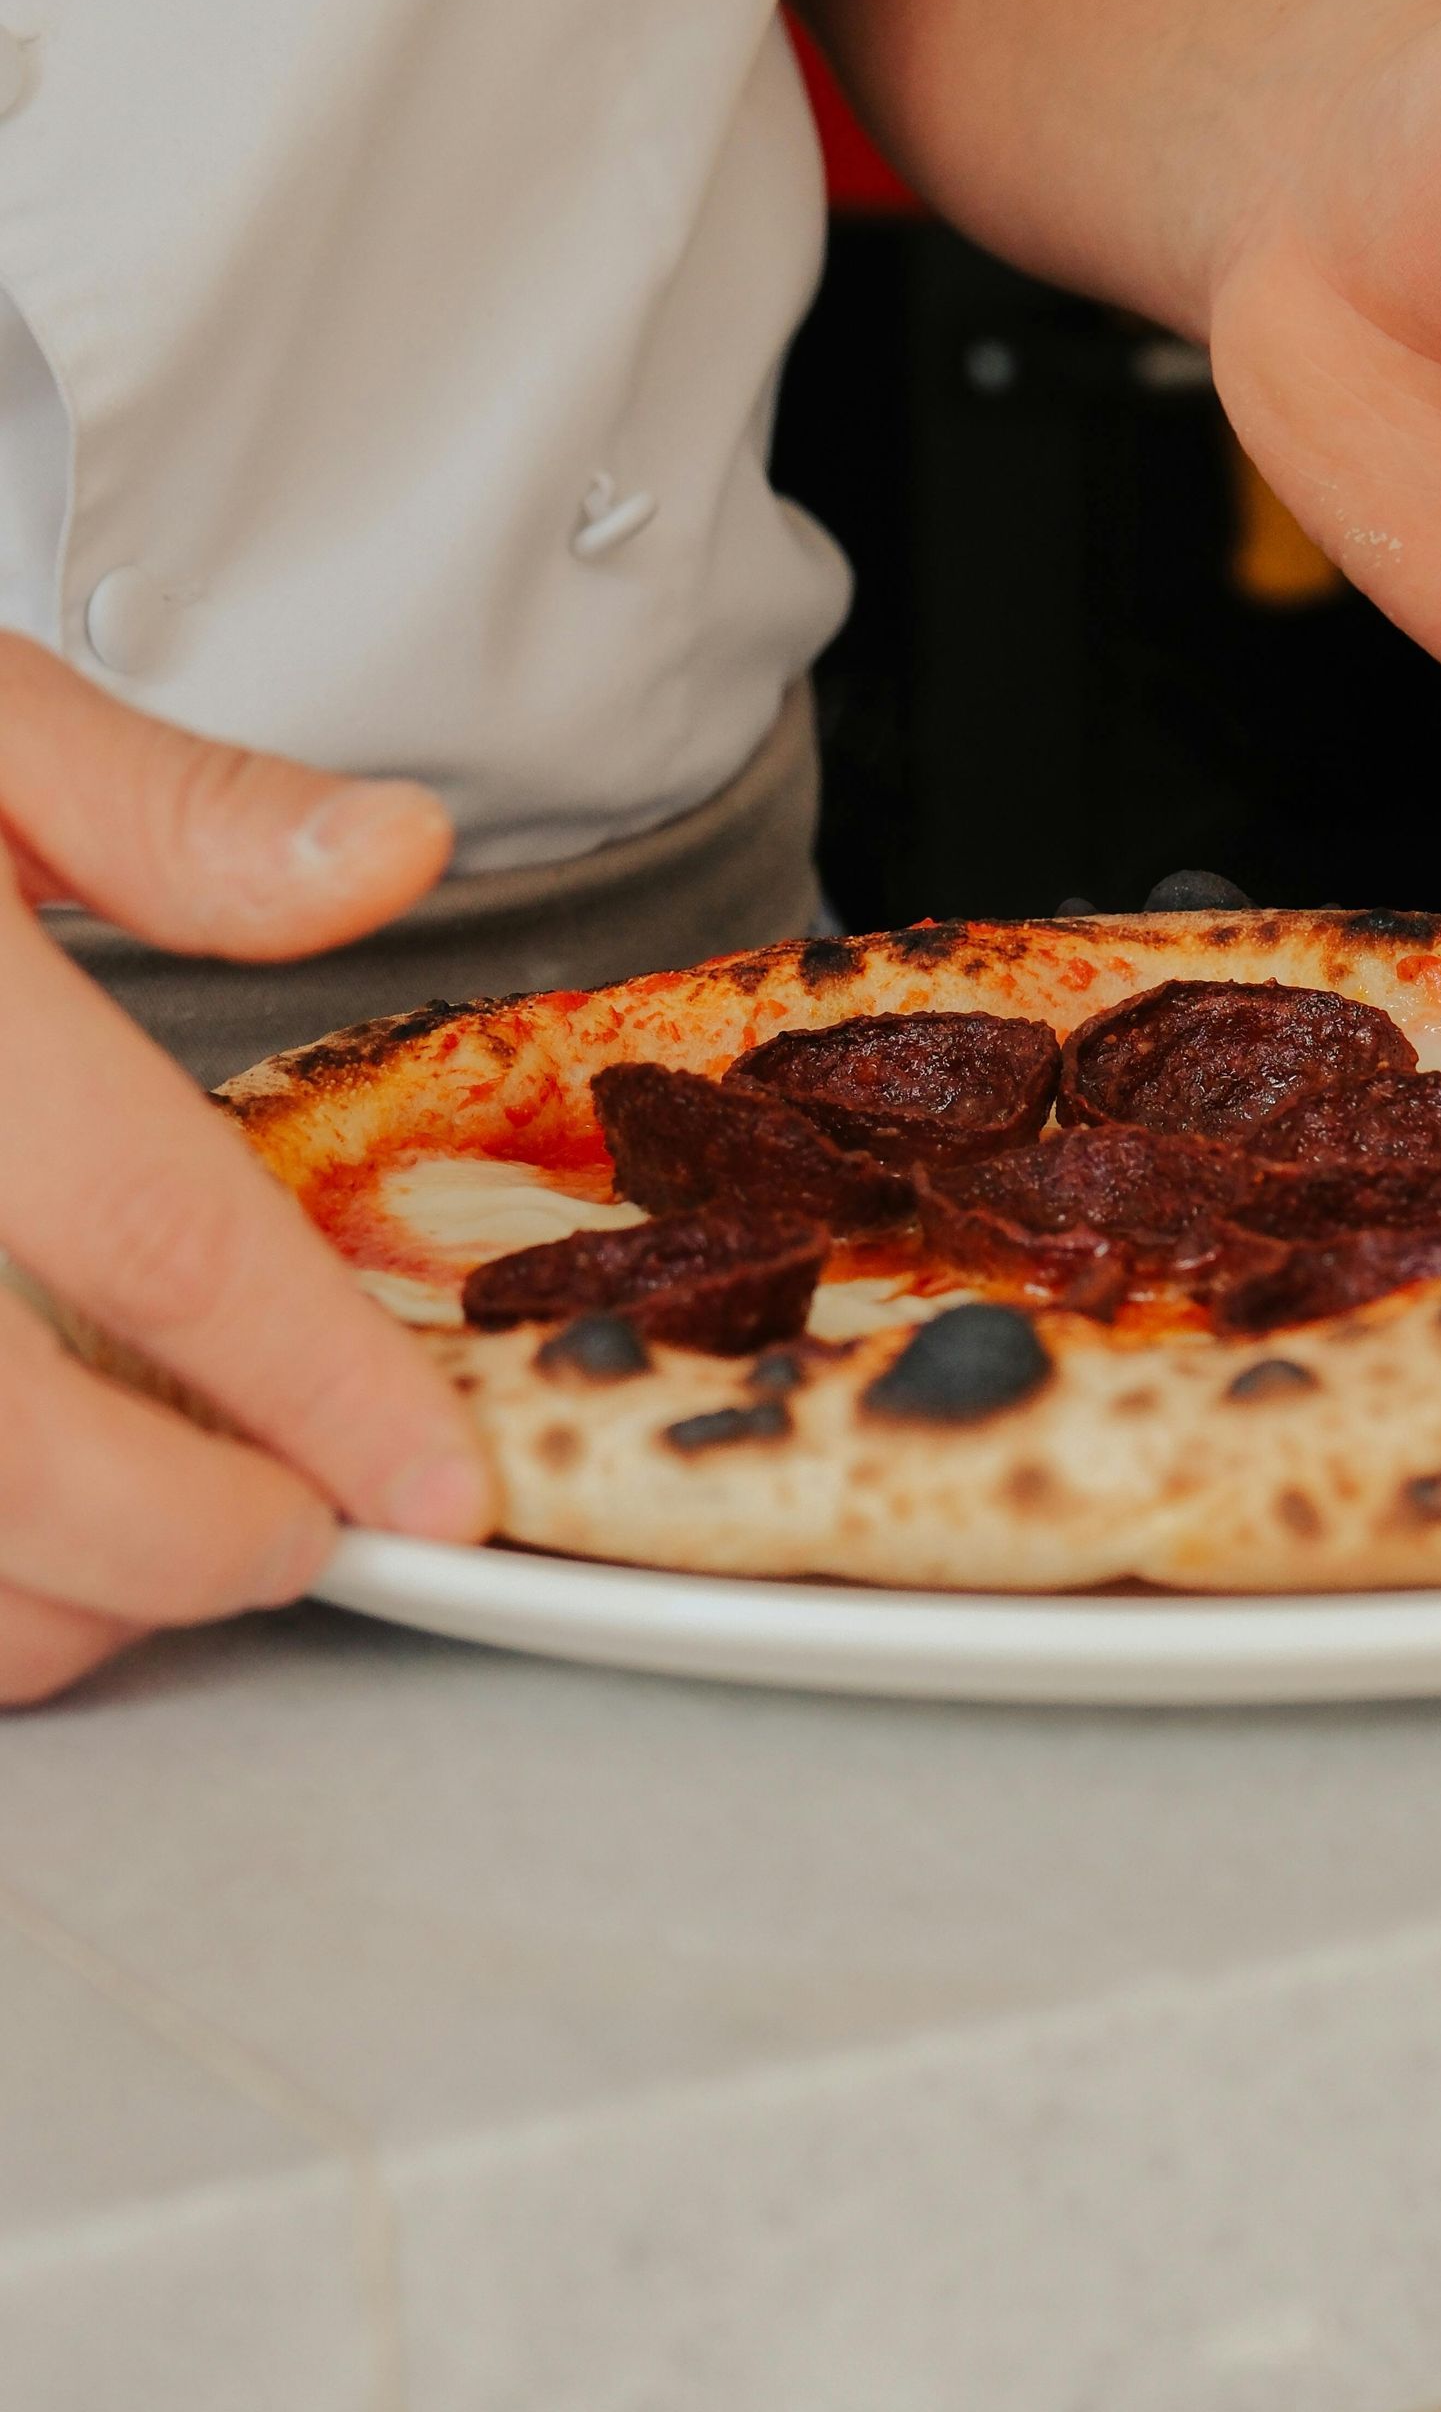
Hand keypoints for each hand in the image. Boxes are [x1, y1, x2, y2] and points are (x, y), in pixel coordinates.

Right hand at [0, 635, 491, 1703]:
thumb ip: (175, 813)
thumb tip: (389, 854)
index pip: (151, 1230)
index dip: (314, 1382)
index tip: (428, 1477)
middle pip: (14, 1452)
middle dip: (189, 1541)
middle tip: (302, 1530)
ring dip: (57, 1598)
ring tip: (167, 1548)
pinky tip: (27, 1543)